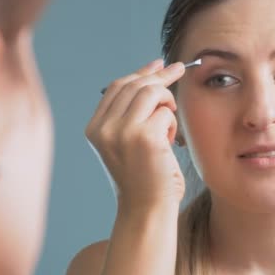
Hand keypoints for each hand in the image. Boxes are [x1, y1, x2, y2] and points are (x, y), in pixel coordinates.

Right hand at [85, 59, 185, 210]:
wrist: (147, 210)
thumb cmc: (144, 178)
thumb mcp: (128, 142)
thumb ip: (131, 113)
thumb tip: (153, 72)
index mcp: (95, 128)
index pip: (117, 86)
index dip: (140, 72)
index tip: (159, 64)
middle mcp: (103, 128)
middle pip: (135, 84)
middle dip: (160, 76)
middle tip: (180, 70)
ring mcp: (121, 132)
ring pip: (151, 92)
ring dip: (168, 102)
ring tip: (171, 126)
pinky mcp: (144, 137)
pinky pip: (166, 112)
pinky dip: (174, 124)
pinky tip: (171, 144)